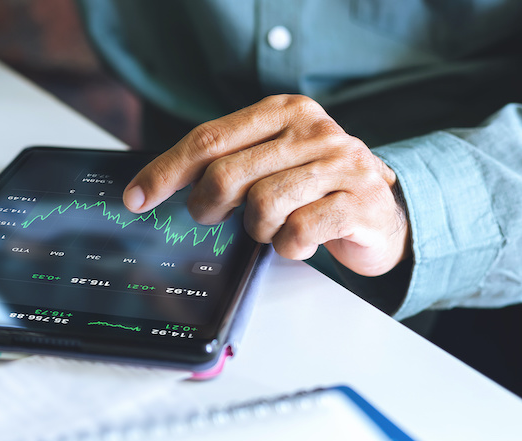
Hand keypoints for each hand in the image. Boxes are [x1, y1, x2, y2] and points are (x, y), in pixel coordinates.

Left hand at [123, 95, 409, 276]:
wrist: (385, 214)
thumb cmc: (315, 188)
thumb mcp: (272, 161)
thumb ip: (228, 162)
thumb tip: (156, 185)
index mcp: (284, 112)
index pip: (208, 139)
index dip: (165, 171)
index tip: (136, 197)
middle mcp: (314, 131)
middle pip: (227, 174)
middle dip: (207, 206)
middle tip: (211, 217)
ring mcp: (341, 165)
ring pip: (262, 205)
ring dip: (257, 228)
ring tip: (272, 227)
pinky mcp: (360, 203)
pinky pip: (298, 232)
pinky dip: (288, 246)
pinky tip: (298, 240)